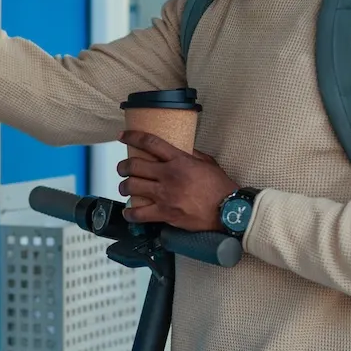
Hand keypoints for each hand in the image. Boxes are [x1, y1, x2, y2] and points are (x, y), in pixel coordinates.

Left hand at [116, 131, 238, 231]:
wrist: (229, 211)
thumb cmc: (220, 187)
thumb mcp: (207, 163)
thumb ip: (191, 154)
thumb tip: (179, 148)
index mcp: (179, 160)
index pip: (149, 143)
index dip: (132, 136)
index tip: (122, 136)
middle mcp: (168, 176)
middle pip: (134, 166)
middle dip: (122, 166)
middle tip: (122, 168)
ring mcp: (165, 196)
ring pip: (132, 187)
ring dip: (123, 187)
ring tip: (125, 187)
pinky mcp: (165, 214)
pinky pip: (139, 213)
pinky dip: (130, 213)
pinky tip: (128, 212)